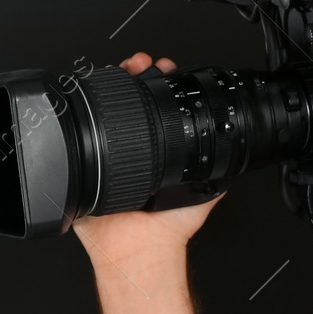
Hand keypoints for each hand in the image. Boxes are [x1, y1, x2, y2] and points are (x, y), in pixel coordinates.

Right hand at [69, 52, 226, 268]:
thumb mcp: (204, 193)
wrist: (139, 249)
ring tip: (120, 68)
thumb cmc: (168, 229)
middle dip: (131, 75)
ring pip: (101, 111)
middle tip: (139, 64)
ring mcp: (104, 156)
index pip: (154, 108)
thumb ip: (220, 174)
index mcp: (155, 150)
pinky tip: (90, 97)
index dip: (157, 85)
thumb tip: (239, 157)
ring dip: (107, 86)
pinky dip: (79, 116)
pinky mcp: (81, 168)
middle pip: (126, 102)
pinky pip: (73, 140)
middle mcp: (129, 150)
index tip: (161, 68)